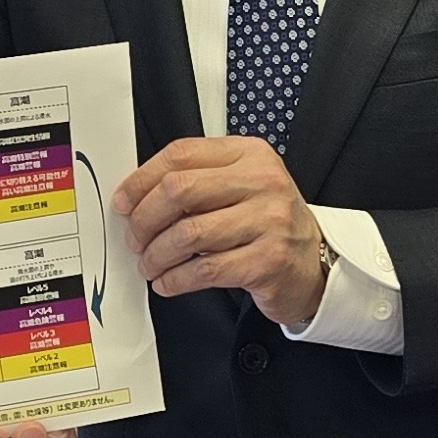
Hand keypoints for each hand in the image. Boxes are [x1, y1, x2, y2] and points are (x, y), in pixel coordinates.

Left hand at [114, 137, 327, 327]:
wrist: (314, 264)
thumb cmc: (268, 224)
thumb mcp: (242, 186)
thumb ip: (199, 180)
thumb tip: (136, 197)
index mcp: (249, 154)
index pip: (181, 155)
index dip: (142, 179)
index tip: (123, 202)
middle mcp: (263, 182)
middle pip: (180, 190)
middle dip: (145, 219)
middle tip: (135, 239)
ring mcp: (269, 221)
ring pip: (188, 234)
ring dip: (157, 254)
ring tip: (150, 264)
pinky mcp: (268, 261)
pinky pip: (205, 270)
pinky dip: (176, 279)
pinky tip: (167, 282)